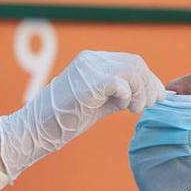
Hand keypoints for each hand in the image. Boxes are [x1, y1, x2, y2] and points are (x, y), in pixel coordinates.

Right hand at [0, 50, 164, 177]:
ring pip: (132, 69)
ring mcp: (88, 69)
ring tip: (135, 109)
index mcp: (91, 62)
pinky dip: (127, 96)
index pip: (130, 61)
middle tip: (145, 107)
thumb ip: (119, 96)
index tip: (156, 98)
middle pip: (135, 62)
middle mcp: (90, 60)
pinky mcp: (87, 83)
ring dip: (140, 92)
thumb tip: (149, 95)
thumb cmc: (63, 122)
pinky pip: (120, 82)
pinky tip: (122, 108)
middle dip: (148, 86)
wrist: (34, 131)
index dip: (148, 79)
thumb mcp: (97, 104)